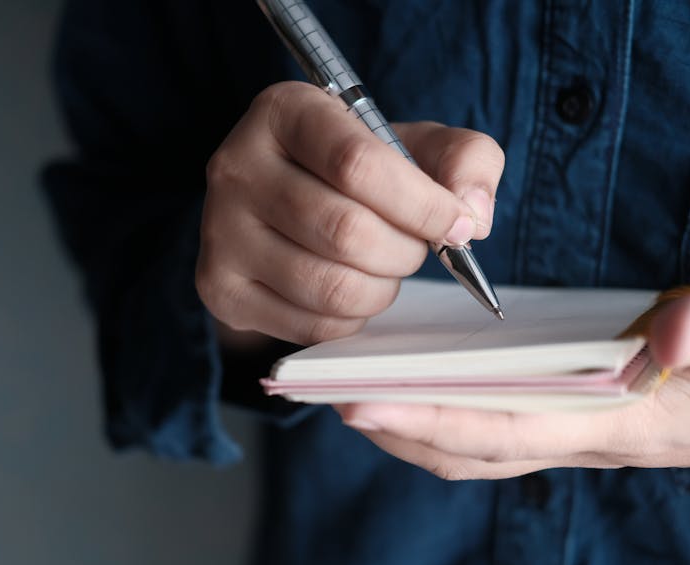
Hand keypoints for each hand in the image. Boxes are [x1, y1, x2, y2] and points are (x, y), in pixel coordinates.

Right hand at [196, 81, 503, 345]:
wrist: (292, 201)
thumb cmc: (361, 171)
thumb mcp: (417, 144)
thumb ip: (465, 160)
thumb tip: (470, 216)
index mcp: (284, 112)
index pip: (357, 165)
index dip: (421, 205)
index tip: (456, 224)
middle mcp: (236, 168)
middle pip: (345, 232)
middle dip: (405, 252)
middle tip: (416, 247)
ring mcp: (219, 233)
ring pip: (330, 287)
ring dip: (382, 289)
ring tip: (384, 267)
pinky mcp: (221, 289)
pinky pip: (312, 326)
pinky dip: (353, 318)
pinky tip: (352, 288)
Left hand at [337, 288, 689, 478]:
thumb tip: (673, 327)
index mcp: (622, 422)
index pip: (506, 429)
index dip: (430, 419)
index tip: (360, 401)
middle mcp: (585, 437)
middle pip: (470, 447)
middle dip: (394, 426)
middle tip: (323, 395)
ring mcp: (576, 434)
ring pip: (475, 447)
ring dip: (410, 427)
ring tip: (350, 393)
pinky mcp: (575, 420)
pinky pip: (495, 430)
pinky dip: (447, 418)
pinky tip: (418, 388)